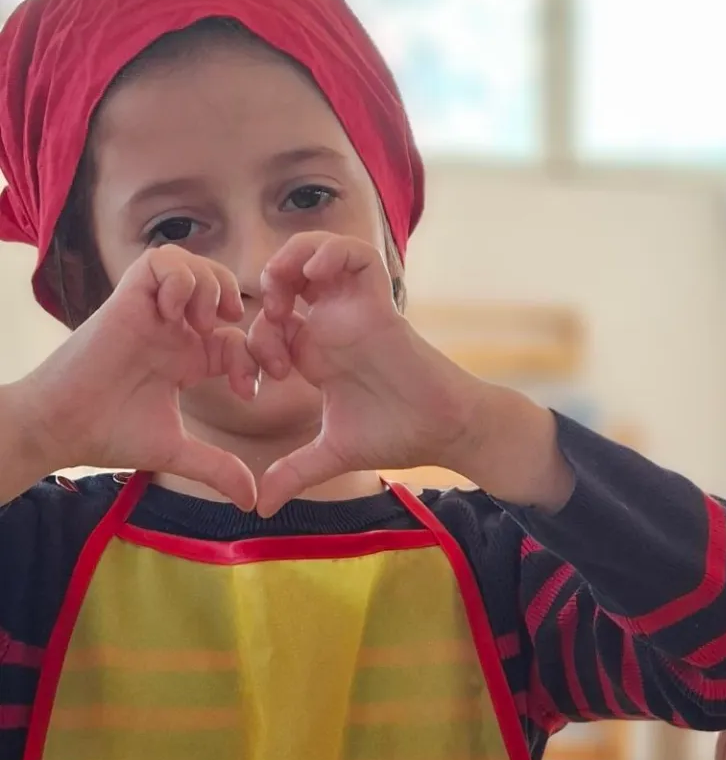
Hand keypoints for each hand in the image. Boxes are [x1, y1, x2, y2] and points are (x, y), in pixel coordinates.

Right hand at [13, 248, 260, 507]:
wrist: (61, 428)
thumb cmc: (110, 434)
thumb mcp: (176, 452)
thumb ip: (217, 468)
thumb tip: (253, 501)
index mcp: (187, 358)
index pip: (235, 337)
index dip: (252, 357)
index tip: (245, 391)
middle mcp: (171, 331)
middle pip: (218, 286)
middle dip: (241, 304)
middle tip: (237, 339)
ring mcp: (150, 313)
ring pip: (191, 265)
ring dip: (210, 286)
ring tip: (203, 324)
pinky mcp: (127, 301)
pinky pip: (159, 262)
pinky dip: (179, 278)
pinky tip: (177, 314)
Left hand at [249, 234, 571, 517]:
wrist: (443, 433)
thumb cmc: (396, 436)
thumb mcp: (332, 454)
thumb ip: (295, 472)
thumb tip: (262, 508)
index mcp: (315, 352)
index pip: (267, 326)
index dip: (248, 348)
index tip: (252, 387)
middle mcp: (331, 325)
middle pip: (287, 276)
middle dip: (265, 291)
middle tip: (269, 324)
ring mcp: (355, 311)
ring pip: (317, 252)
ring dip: (292, 259)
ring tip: (285, 288)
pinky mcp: (380, 304)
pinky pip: (357, 256)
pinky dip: (334, 252)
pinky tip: (316, 274)